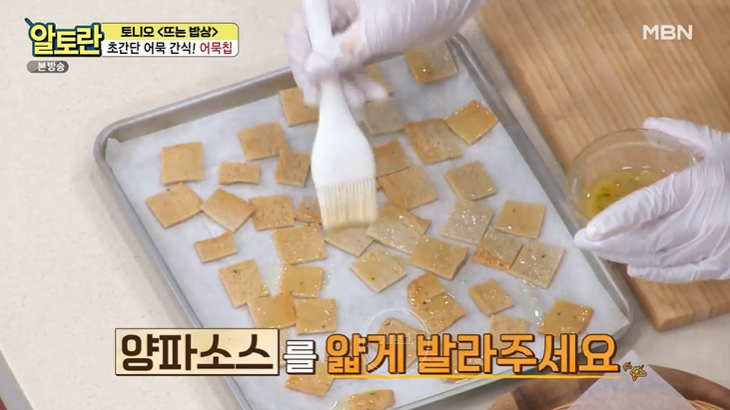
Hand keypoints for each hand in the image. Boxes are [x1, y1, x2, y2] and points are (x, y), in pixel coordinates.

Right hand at [284, 0, 487, 107]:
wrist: (455, 0)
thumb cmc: (418, 4)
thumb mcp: (379, 29)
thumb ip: (344, 49)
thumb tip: (312, 71)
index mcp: (328, 0)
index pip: (301, 31)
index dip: (303, 63)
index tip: (314, 94)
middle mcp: (334, 9)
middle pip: (315, 49)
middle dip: (330, 79)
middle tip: (343, 104)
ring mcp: (349, 23)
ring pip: (334, 59)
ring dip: (347, 84)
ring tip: (364, 101)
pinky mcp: (366, 37)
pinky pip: (352, 62)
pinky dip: (361, 79)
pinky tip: (375, 93)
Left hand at [574, 117, 729, 282]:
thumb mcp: (721, 146)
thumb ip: (683, 134)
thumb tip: (647, 122)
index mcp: (697, 187)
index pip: (645, 206)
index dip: (613, 220)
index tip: (588, 230)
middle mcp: (702, 220)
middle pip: (644, 237)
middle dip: (609, 242)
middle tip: (583, 243)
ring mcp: (713, 246)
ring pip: (658, 257)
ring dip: (625, 256)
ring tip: (601, 252)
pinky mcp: (724, 264)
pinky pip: (683, 274)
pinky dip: (656, 274)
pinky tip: (634, 269)